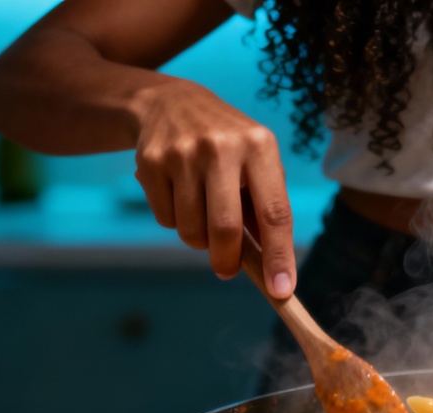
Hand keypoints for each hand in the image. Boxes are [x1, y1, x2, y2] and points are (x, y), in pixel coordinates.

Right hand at [132, 79, 295, 297]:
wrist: (172, 102)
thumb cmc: (230, 146)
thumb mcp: (258, 163)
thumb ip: (266, 209)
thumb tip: (272, 268)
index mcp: (260, 146)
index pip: (275, 212)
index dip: (279, 256)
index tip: (282, 289)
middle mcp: (222, 147)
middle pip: (225, 228)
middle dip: (227, 259)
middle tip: (227, 270)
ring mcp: (182, 153)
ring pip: (192, 230)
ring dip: (199, 240)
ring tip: (203, 214)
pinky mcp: (150, 162)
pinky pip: (165, 219)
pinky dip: (175, 222)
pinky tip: (180, 195)